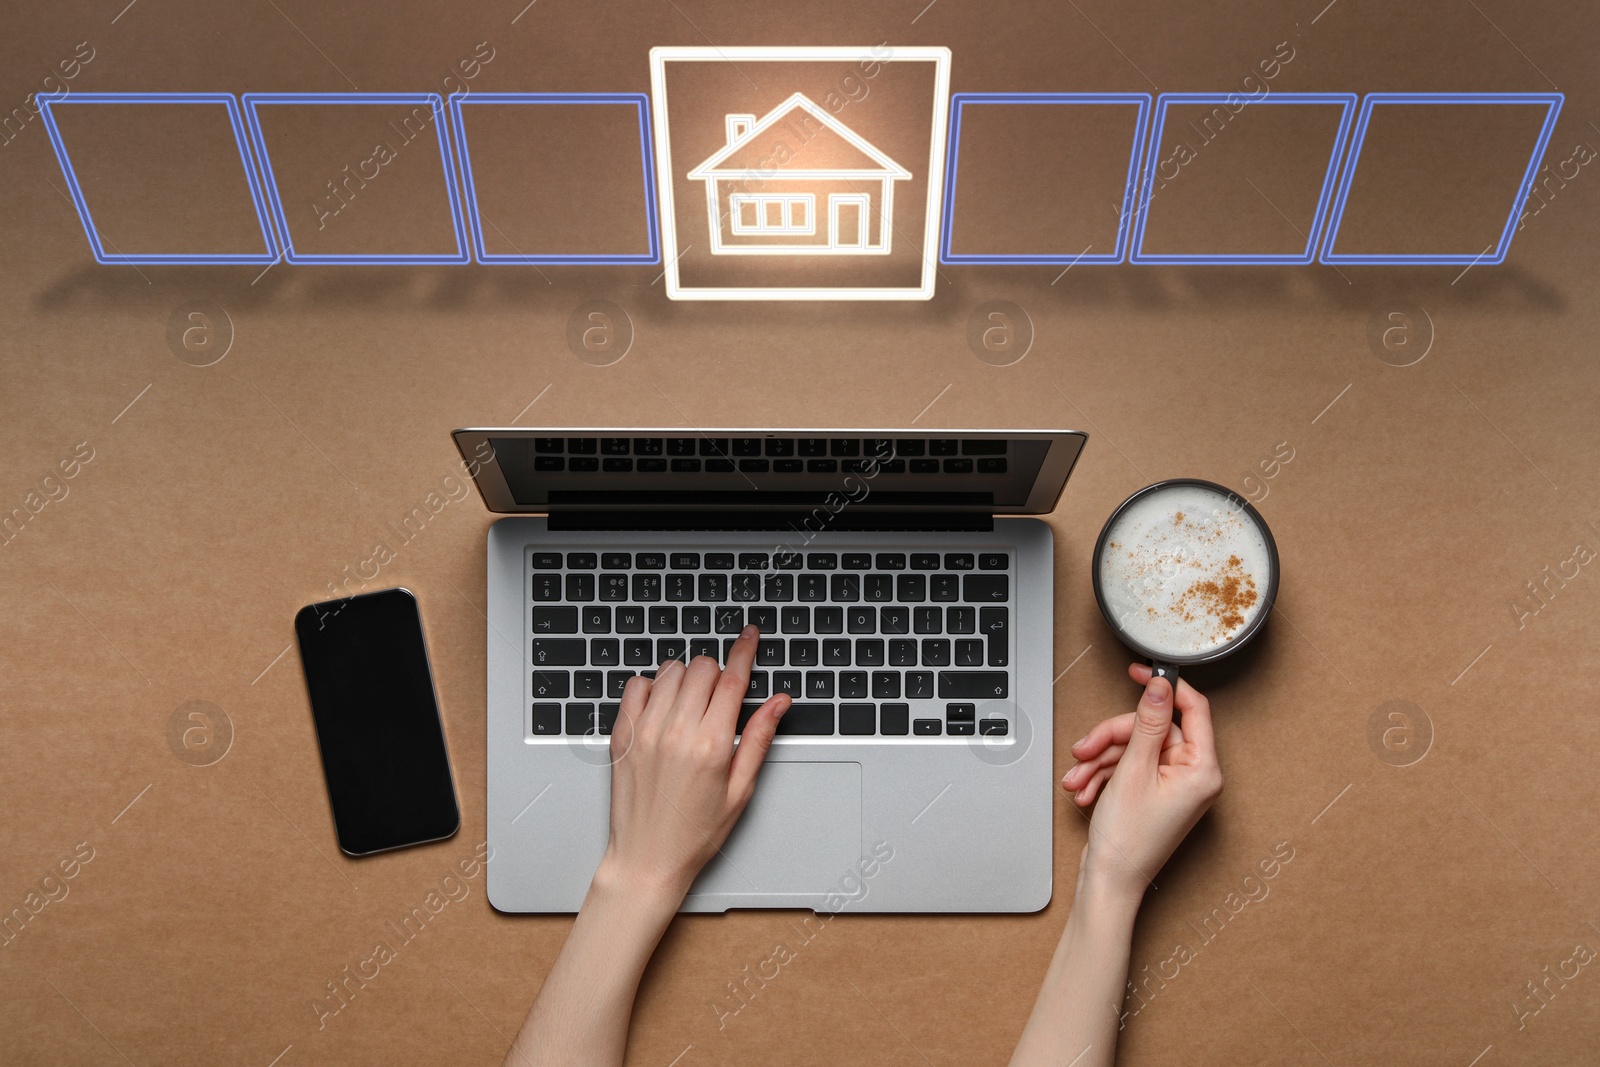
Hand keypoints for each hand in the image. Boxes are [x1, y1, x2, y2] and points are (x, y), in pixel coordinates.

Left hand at [599, 625, 790, 900]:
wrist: (646, 859)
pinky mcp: (622, 735)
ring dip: (686, 678)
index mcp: (712, 745)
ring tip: (692, 705)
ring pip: (670, 671)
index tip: (750, 635)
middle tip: (720, 697)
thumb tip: (779, 702)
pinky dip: (653, 687)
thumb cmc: (694, 833)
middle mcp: (676, 731)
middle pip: (702, 668)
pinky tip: (663, 708)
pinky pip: (636, 685)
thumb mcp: (740, 789)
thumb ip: (759, 738)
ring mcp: (645, 731)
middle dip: (717, 672)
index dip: (745, 650)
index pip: (733, 679)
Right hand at [1061, 663, 1222, 900]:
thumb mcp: (1134, 770)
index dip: (1165, 687)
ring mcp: (1173, 785)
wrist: (1109, 882)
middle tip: (1085, 749)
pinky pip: (1128, 767)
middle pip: (1151, 730)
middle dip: (1111, 739)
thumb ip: (1149, 723)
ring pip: (1134, 748)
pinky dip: (1103, 774)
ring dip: (1100, 760)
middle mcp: (1194, 776)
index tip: (1140, 672)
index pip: (1193, 709)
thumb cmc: (1128, 840)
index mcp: (1203, 770)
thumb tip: (1160, 686)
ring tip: (1078, 778)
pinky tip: (1085, 789)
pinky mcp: (1154, 793)